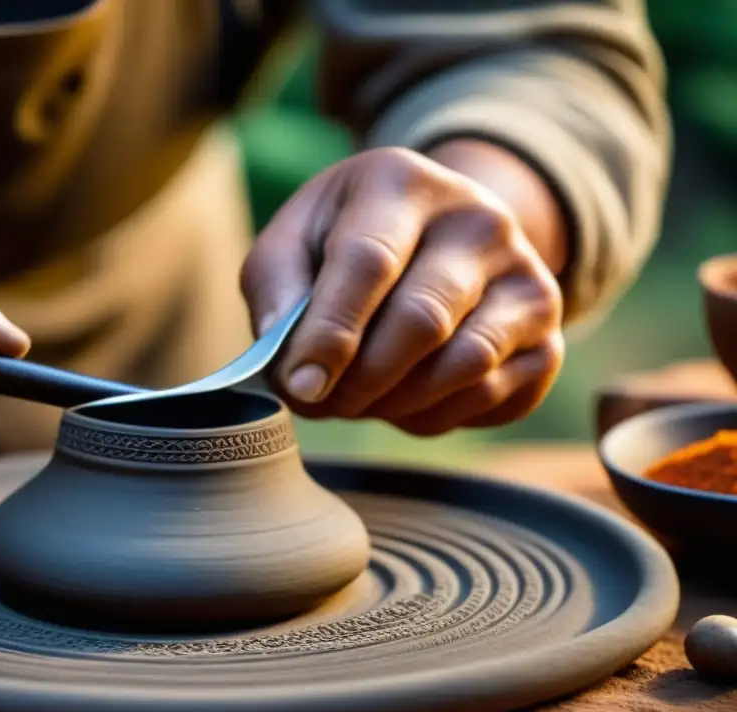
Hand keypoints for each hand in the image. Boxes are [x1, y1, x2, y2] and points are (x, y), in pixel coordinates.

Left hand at [241, 142, 564, 435]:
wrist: (435, 236)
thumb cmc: (343, 243)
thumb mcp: (293, 244)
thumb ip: (277, 293)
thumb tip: (294, 368)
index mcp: (403, 182)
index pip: (369, 261)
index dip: (330, 333)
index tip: (300, 386)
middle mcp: (480, 220)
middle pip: (422, 319)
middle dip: (360, 379)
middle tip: (323, 401)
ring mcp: (526, 276)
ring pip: (463, 364)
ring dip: (396, 403)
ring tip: (356, 399)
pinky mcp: (547, 335)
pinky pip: (490, 395)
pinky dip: (433, 415)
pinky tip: (403, 400)